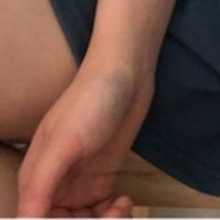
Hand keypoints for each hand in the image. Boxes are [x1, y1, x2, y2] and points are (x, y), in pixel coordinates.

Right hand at [16, 59, 154, 217]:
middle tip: (109, 218)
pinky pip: (101, 214)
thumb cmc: (91, 99)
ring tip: (120, 210)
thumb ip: (42, 184)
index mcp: (34, 179)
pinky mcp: (100, 178)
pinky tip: (124, 201)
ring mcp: (77, 182)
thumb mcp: (64, 141)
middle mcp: (52, 185)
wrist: (127, 73)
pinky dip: (113, 215)